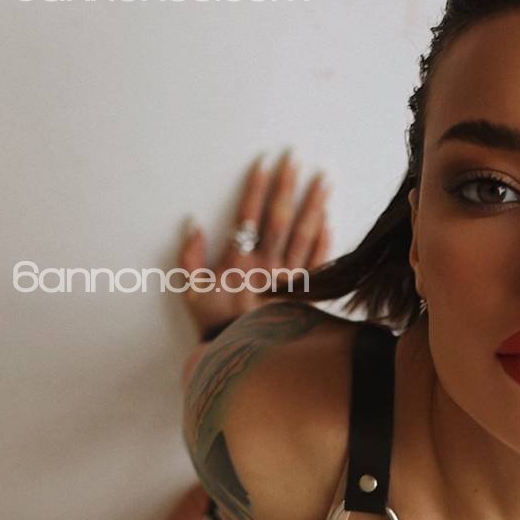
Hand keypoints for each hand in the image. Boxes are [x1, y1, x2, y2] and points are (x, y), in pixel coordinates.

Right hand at [177, 151, 331, 337]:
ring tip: (324, 180)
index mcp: (239, 264)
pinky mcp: (306, 295)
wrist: (245, 360)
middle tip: (296, 158)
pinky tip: (330, 220)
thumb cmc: (216, 327)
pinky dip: (325, 241)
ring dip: (314, 205)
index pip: (247, 216)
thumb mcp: (190, 293)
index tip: (264, 162)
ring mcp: (290, 281)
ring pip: (304, 235)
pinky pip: (319, 264)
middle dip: (287, 186)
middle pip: (279, 218)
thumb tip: (194, 224)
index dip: (256, 187)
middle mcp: (267, 268)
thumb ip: (189, 257)